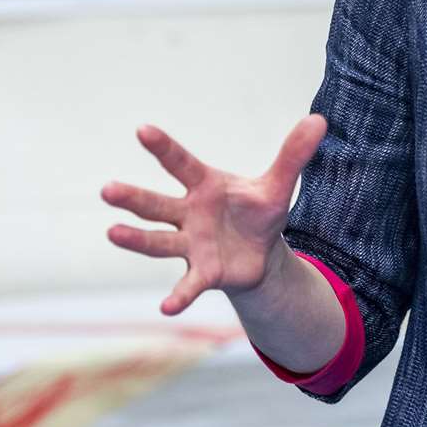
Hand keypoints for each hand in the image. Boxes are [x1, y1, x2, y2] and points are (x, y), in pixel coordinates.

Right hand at [102, 115, 327, 315]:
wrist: (260, 253)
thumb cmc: (258, 212)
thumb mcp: (278, 185)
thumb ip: (294, 155)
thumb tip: (319, 119)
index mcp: (204, 185)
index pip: (180, 163)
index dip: (162, 148)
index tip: (142, 130)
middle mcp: (188, 213)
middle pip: (156, 204)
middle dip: (133, 198)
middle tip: (107, 189)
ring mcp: (190, 244)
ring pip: (158, 241)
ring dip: (136, 239)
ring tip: (112, 232)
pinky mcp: (202, 272)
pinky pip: (188, 284)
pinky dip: (179, 295)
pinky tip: (167, 307)